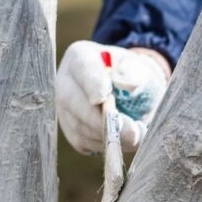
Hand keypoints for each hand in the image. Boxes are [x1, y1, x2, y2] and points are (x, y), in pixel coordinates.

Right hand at [56, 41, 170, 154]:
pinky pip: (84, 143)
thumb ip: (134, 73)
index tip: (103, 97)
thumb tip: (126, 86)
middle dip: (101, 119)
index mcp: (80, 57)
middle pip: (73, 102)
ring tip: (137, 135)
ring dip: (108, 136)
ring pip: (79, 127)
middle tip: (130, 130)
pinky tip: (124, 140)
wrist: (126, 89)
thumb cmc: (130, 73)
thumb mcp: (137, 66)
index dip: (92, 84)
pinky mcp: (71, 131)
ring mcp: (64, 109)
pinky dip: (105, 145)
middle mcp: (64, 83)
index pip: (83, 69)